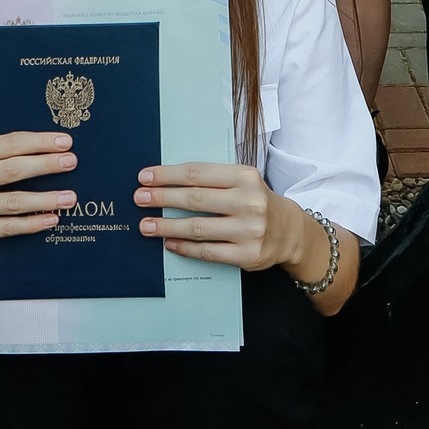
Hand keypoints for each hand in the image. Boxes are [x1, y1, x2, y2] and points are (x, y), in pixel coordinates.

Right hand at [0, 131, 76, 246]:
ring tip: (70, 197)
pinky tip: (52, 219)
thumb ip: (2, 152)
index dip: (39, 142)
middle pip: (12, 170)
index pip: (9, 144)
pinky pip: (7, 228)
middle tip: (72, 162)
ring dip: (46, 199)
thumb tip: (49, 148)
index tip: (65, 142)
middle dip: (46, 166)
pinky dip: (32, 224)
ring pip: (13, 202)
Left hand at [137, 161, 296, 272]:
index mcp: (246, 176)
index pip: (198, 173)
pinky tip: (168, 243)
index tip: (145, 177)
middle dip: (162, 198)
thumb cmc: (256, 201)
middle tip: (139, 198)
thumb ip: (212, 180)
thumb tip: (167, 181)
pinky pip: (207, 251)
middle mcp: (249, 202)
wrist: (290, 232)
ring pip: (198, 227)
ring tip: (146, 225)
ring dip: (167, 226)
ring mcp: (249, 230)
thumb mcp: (242, 181)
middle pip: (195, 199)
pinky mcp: (247, 255)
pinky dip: (184, 247)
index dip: (168, 175)